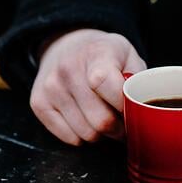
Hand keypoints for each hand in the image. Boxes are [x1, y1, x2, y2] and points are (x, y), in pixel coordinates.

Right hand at [30, 29, 145, 145]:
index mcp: (96, 53)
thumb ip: (139, 79)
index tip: (131, 109)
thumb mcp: (127, 54)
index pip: (107, 86)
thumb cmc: (102, 55)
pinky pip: (69, 138)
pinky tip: (85, 119)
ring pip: (86, 134)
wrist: (66, 45)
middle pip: (100, 120)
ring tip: (104, 119)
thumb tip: (143, 108)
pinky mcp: (38, 103)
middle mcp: (68, 69)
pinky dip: (82, 136)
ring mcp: (51, 87)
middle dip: (119, 129)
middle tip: (123, 123)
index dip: (124, 106)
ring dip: (101, 134)